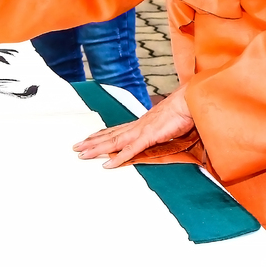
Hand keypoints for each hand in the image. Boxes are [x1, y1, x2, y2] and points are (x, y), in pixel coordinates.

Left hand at [73, 87, 194, 168]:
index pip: (116, 130)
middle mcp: (137, 126)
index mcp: (141, 123)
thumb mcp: (168, 125)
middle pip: (110, 135)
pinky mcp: (149, 137)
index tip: (89, 139)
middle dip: (92, 142)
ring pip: (114, 142)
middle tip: (76, 147)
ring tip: (82, 154)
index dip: (101, 135)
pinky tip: (107, 165)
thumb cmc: (182, 110)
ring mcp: (141, 131)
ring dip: (97, 148)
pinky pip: (130, 150)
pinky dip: (118, 158)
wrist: (189, 101)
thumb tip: (160, 136)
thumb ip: (161, 132)